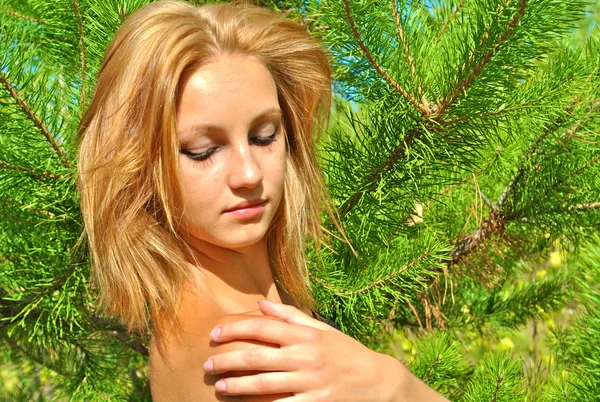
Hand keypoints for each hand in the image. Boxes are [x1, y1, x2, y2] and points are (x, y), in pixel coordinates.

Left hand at [202, 300, 404, 400]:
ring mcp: (310, 382)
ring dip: (237, 385)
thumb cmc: (346, 353)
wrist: (378, 383)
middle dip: (228, 359)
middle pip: (257, 356)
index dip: (234, 329)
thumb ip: (291, 316)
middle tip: (208, 363)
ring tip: (220, 386)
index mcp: (306, 336)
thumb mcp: (322, 330)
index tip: (214, 334)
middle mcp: (306, 356)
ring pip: (263, 384)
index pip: (262, 327)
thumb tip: (261, 305)